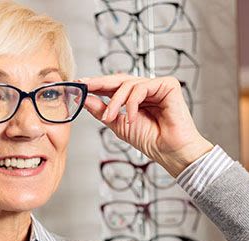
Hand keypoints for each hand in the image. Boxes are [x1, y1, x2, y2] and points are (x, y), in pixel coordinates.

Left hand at [80, 74, 213, 176]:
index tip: (79, 84)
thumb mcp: (118, 124)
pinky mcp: (168, 85)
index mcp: (135, 98)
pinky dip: (132, 103)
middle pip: (119, 80)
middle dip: (99, 83)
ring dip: (115, 101)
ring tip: (111, 117)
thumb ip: (102, 110)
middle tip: (84, 85)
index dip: (96, 85)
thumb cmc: (150, 140)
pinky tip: (131, 119)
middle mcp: (146, 90)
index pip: (113, 86)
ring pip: (128, 84)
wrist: (169, 152)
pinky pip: (142, 87)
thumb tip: (84, 98)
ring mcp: (157, 86)